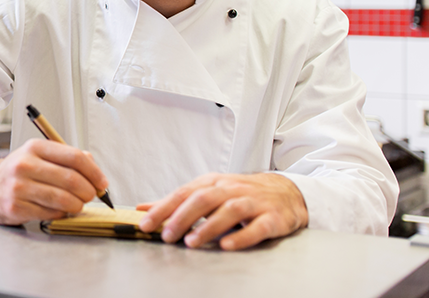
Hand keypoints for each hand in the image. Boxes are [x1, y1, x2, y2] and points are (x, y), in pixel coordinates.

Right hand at [0, 139, 108, 225]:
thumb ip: (67, 159)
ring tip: (77, 205)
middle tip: (91, 196)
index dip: (94, 172)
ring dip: (77, 205)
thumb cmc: (18, 172)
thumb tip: (94, 170)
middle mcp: (25, 165)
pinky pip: (50, 213)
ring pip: (63, 199)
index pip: (75, 157)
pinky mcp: (15, 206)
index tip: (102, 183)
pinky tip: (59, 210)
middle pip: (71, 179)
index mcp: (35, 148)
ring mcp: (18, 187)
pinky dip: (61, 213)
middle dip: (88, 192)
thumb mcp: (39, 156)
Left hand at [136, 173, 307, 250]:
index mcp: (213, 182)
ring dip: (208, 227)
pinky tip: (227, 245)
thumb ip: (177, 202)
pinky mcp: (272, 218)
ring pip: (228, 211)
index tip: (146, 223)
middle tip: (167, 236)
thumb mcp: (208, 192)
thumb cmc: (241, 193)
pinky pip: (257, 227)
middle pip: (204, 199)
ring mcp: (253, 202)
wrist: (286, 192)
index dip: (163, 208)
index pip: (184, 193)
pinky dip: (241, 236)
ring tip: (191, 242)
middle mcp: (231, 189)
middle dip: (182, 217)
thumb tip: (142, 208)